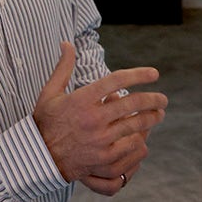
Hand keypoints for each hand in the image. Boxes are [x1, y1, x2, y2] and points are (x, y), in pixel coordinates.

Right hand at [33, 42, 167, 190]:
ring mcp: (100, 139)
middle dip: (153, 99)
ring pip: (136, 125)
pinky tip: (144, 135)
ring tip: (159, 114)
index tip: (154, 74)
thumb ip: (63, 67)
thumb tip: (66, 43)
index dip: (139, 75)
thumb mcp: (50, 92)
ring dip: (152, 118)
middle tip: (162, 99)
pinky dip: (141, 139)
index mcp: (82, 99)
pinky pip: (131, 146)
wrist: (39, 158)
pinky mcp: (104, 158)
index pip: (117, 80)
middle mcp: (93, 118)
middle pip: (132, 103)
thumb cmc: (45, 122)